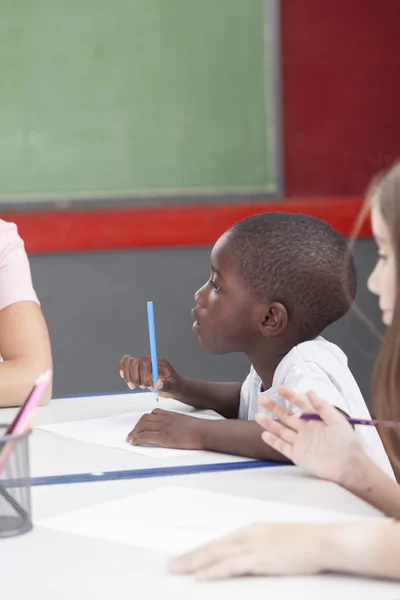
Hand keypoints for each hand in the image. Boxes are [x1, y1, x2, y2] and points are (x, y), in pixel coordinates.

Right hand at [118, 355, 181, 397]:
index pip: (144, 363)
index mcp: (159, 363)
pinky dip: (123, 371)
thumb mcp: (174, 388)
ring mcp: (143, 364)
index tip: (147, 384)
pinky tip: (126, 379)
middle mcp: (150, 361)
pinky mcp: (138, 369)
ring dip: (129, 376)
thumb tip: (158, 384)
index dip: (142, 375)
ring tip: (136, 386)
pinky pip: (126, 364)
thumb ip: (166, 386)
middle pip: (133, 362)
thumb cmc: (175, 386)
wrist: (174, 387)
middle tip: (141, 386)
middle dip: (135, 377)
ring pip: (128, 362)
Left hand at [126, 408, 204, 449]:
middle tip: (133, 433)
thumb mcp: (187, 421)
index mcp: (171, 414)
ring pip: (142, 427)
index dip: (145, 418)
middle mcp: (164, 419)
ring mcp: (163, 428)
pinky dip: (137, 439)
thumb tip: (178, 429)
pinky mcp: (163, 437)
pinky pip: (145, 437)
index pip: (153, 413)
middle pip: (145, 419)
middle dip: (137, 426)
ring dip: (134, 433)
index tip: (142, 424)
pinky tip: (133, 442)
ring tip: (130, 439)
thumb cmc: (199, 428)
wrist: (203, 431)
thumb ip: (179, 423)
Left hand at [169, 522, 327, 579]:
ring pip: (217, 554)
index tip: (186, 557)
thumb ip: (264, 547)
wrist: (323, 541)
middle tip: (171, 565)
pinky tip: (202, 576)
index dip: (202, 551)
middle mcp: (249, 535)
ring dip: (194, 562)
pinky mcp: (261, 558)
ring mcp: (254, 545)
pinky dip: (215, 570)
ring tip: (177, 569)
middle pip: (213, 546)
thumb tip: (251, 557)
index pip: (221, 542)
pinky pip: (232, 566)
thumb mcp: (280, 541)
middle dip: (190, 556)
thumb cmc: (307, 543)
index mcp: (253, 530)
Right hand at [256, 386, 365, 484]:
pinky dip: (273, 441)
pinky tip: (264, 434)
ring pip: (281, 430)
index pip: (300, 404)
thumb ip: (322, 406)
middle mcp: (306, 429)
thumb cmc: (347, 442)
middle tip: (261, 399)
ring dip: (270, 423)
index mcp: (316, 419)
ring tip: (258, 415)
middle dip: (274, 407)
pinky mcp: (298, 455)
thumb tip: (308, 391)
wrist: (349, 466)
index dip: (290, 396)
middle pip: (286, 416)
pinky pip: (283, 447)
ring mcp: (301, 442)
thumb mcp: (337, 420)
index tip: (279, 388)